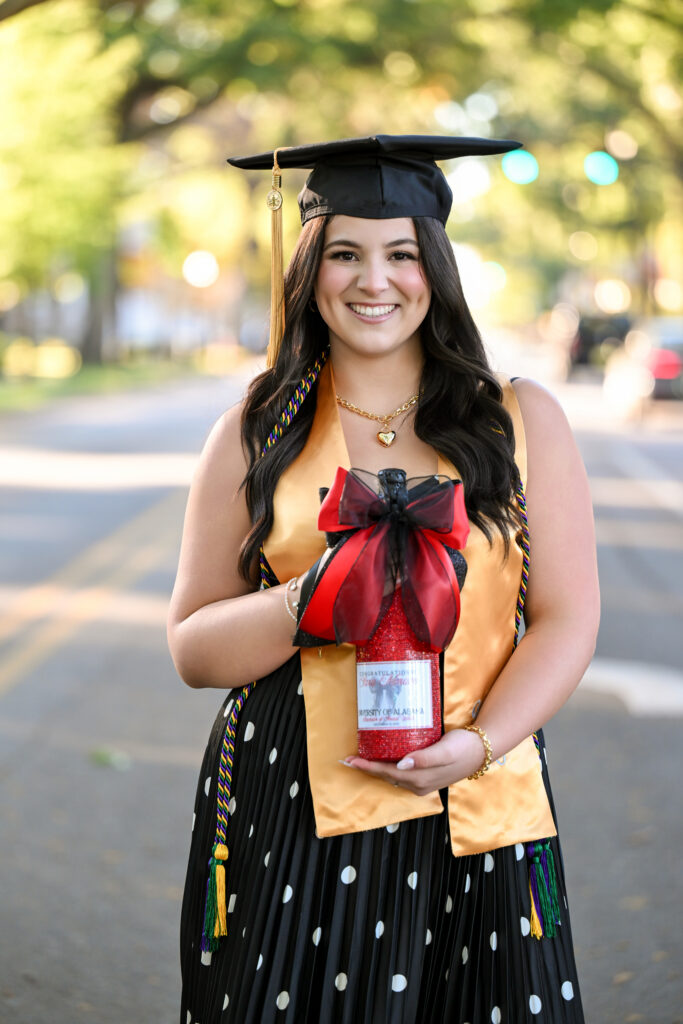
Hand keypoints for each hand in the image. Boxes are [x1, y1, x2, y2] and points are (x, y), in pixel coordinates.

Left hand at [342, 728, 485, 796]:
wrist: (481, 751)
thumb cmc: (462, 748)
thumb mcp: (443, 751)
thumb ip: (424, 759)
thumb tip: (402, 765)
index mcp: (419, 780)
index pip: (386, 773)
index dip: (367, 767)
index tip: (350, 760)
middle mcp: (418, 785)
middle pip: (386, 776)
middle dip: (367, 768)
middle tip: (348, 758)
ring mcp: (422, 783)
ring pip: (392, 776)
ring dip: (376, 768)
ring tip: (361, 758)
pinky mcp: (426, 777)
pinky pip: (401, 774)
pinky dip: (389, 767)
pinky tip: (384, 757)